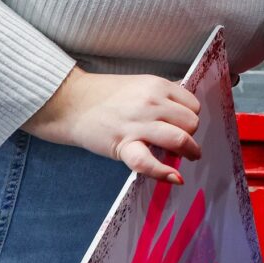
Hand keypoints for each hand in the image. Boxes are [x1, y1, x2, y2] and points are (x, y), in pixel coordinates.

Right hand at [24, 67, 200, 183]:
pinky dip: (164, 172)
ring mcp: (138, 123)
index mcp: (158, 85)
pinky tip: (176, 178)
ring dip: (189, 151)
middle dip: (190, 134)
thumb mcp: (141, 84)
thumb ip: (164, 94)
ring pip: (179, 139)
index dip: (190, 117)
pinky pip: (148, 162)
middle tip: (181, 141)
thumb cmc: (107, 95)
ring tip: (189, 157)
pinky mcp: (123, 144)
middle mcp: (152, 102)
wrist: (71, 102)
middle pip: (190, 123)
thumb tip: (186, 109)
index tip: (183, 125)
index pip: (192, 105)